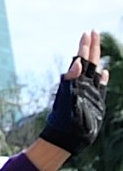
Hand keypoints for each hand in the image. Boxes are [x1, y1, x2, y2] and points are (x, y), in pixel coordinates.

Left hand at [32, 31, 108, 170]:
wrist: (67, 139)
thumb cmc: (65, 122)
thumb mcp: (67, 100)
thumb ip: (70, 82)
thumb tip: (75, 62)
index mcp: (76, 82)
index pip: (81, 60)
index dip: (84, 47)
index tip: (87, 33)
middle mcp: (83, 85)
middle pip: (88, 62)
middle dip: (91, 47)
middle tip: (93, 31)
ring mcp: (90, 93)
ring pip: (94, 71)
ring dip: (96, 59)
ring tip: (97, 47)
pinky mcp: (96, 103)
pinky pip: (101, 87)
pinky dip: (103, 79)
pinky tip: (105, 72)